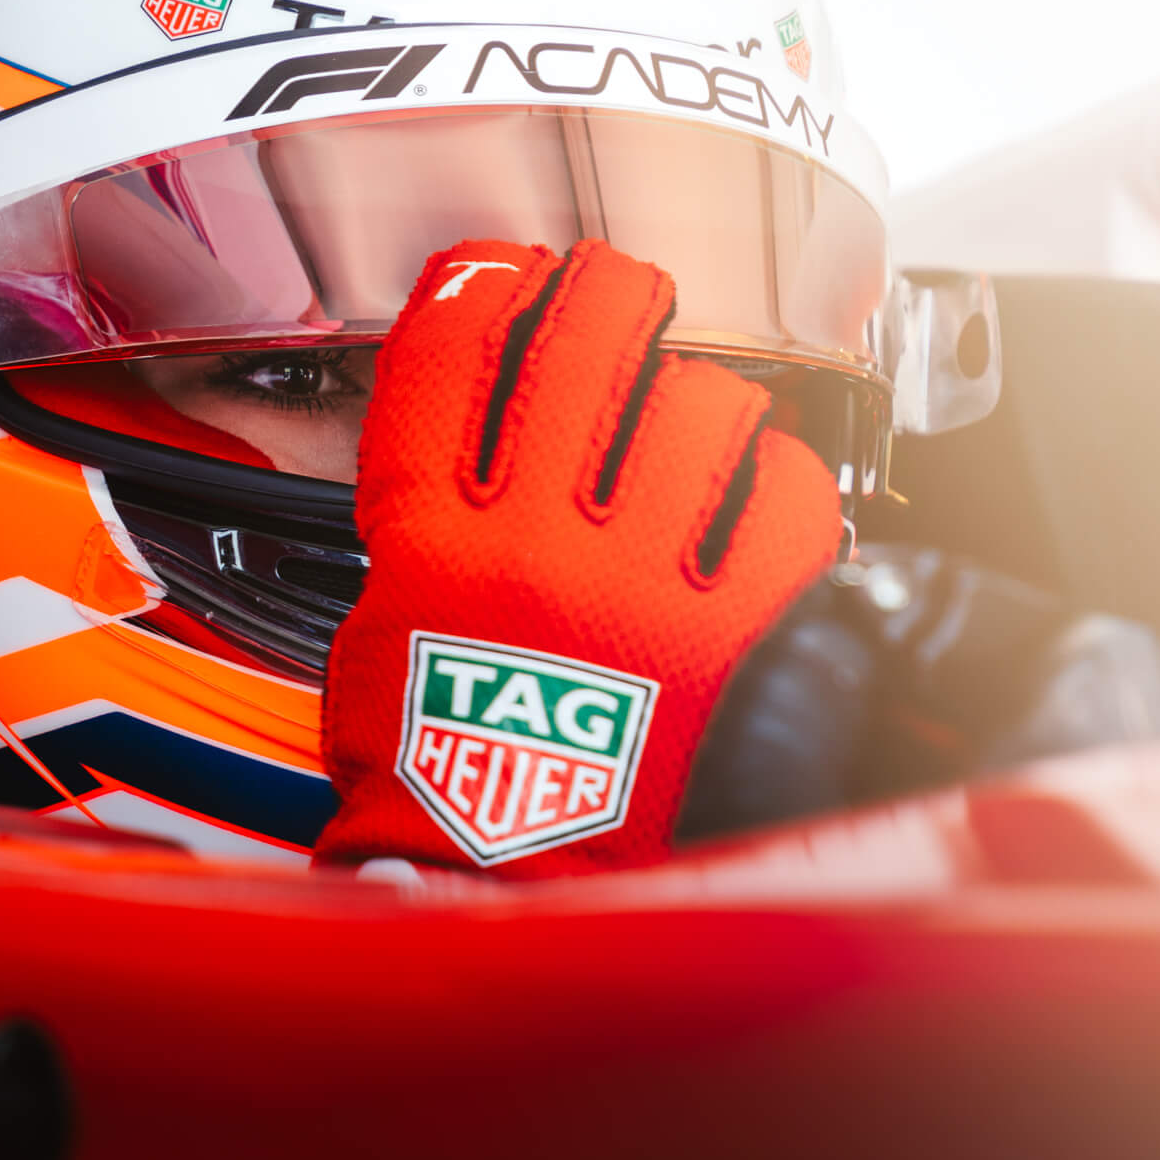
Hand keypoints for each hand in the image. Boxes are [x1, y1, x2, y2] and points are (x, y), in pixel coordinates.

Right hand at [316, 239, 841, 875]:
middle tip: (622, 287)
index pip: (443, 367)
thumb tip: (464, 481)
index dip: (472, 290)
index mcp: (431, 546)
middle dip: (606, 289)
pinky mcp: (724, 633)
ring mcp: (635, 585)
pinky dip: (781, 482)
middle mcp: (532, 545)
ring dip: (701, 393)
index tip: (497, 267)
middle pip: (577, 352)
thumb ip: (419, 550)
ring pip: (697, 410)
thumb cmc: (429, 793)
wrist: (503, 892)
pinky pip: (785, 504)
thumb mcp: (374, 649)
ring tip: (697, 412)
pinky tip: (761, 491)